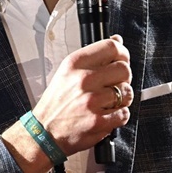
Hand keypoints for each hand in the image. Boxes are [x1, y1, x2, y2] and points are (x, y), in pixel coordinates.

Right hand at [33, 34, 132, 155]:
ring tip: (109, 102)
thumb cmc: (57, 103)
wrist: (44, 132)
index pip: (112, 47)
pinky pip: (124, 114)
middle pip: (124, 69)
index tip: (122, 60)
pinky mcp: (98, 121)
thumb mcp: (68, 72)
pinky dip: (119, 115)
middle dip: (124, 78)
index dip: (123, 53)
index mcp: (75, 63)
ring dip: (122, 99)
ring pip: (127, 92)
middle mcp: (83, 80)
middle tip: (115, 85)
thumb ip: (94, 56)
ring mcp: (91, 101)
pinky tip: (107, 115)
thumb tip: (117, 40)